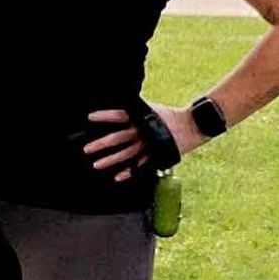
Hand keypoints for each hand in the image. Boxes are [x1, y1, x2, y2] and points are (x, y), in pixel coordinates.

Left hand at [83, 104, 206, 182]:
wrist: (191, 126)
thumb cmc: (168, 115)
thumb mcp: (150, 108)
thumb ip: (135, 107)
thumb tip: (120, 103)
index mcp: (141, 117)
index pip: (120, 115)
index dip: (105, 116)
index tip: (90, 118)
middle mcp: (143, 131)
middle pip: (119, 138)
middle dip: (102, 144)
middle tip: (87, 149)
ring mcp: (149, 145)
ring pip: (126, 154)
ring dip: (110, 160)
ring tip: (96, 165)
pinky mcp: (155, 156)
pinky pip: (140, 166)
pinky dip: (129, 172)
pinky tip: (117, 177)